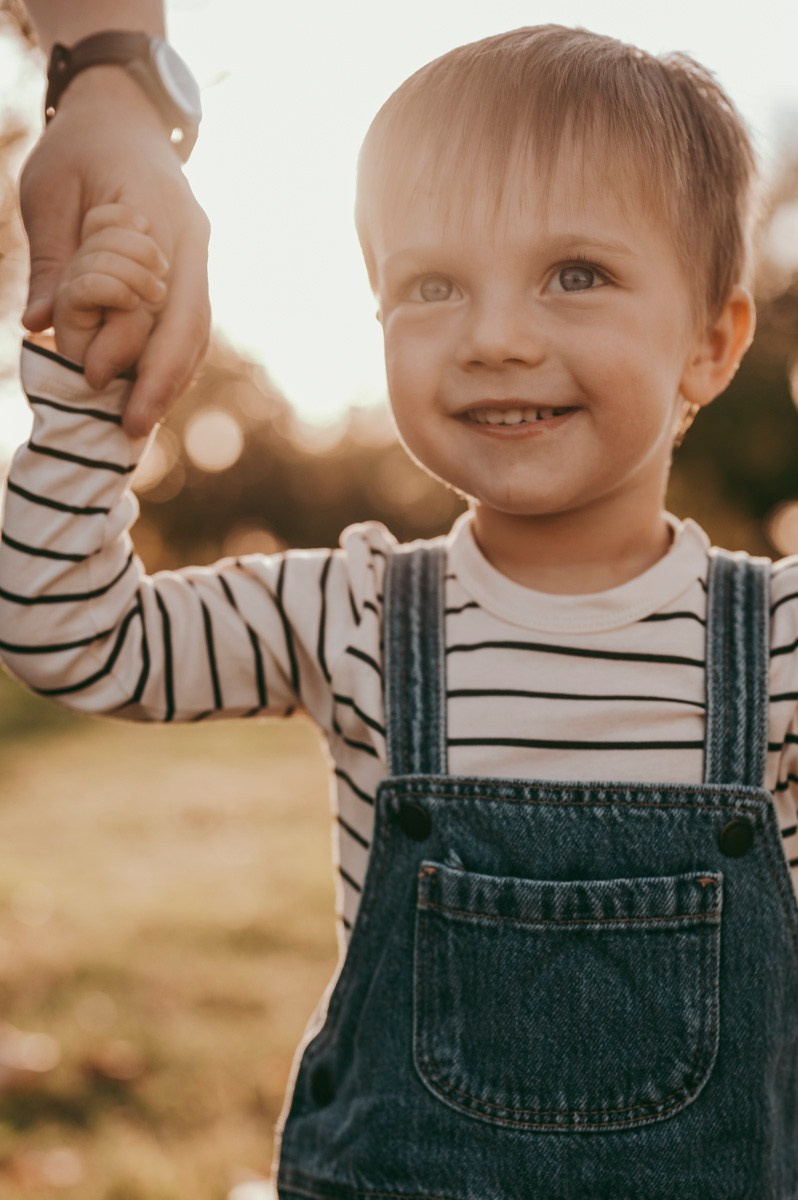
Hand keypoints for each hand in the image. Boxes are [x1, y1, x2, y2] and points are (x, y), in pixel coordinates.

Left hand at [20, 67, 210, 434]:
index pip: (145, 296)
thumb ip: (53, 260)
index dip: (121, 342)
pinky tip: (154, 393)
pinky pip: (194, 324)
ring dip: (174, 380)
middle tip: (131, 427)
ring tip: (142, 423)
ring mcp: (200, 255)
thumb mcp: (48, 192)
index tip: (90, 378)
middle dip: (161, 381)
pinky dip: (176, 362)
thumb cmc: (78, 149)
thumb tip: (42, 326)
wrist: (125, 116)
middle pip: (187, 323)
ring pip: (197, 330)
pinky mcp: (195, 270)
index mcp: (154, 212)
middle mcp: (190, 239)